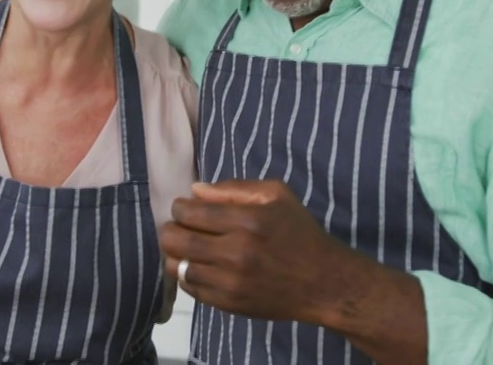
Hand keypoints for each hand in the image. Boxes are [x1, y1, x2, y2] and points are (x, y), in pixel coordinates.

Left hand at [160, 179, 368, 324]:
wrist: (323, 282)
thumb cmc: (300, 232)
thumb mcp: (277, 195)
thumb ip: (234, 188)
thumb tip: (196, 190)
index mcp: (247, 220)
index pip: (190, 212)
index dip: (179, 208)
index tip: (184, 208)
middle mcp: (235, 252)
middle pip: (176, 240)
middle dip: (170, 230)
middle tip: (177, 227)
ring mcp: (230, 281)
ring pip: (178, 267)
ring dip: (176, 254)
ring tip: (186, 248)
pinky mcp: (229, 304)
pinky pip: (191, 289)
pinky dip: (188, 276)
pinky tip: (200, 267)